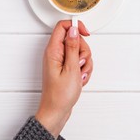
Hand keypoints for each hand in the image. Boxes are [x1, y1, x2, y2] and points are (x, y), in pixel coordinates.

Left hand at [35, 20, 92, 137]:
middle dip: (84, 51)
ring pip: (80, 52)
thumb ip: (73, 47)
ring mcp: (61, 61)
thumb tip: (73, 30)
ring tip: (80, 75)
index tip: (86, 34)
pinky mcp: (66, 68)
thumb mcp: (71, 68)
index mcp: (53, 51)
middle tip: (80, 64)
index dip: (76, 27)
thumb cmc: (60, 95)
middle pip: (75, 39)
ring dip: (85, 63)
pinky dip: (84, 70)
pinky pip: (80, 62)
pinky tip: (80, 79)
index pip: (63, 26)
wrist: (57, 112)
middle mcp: (56, 54)